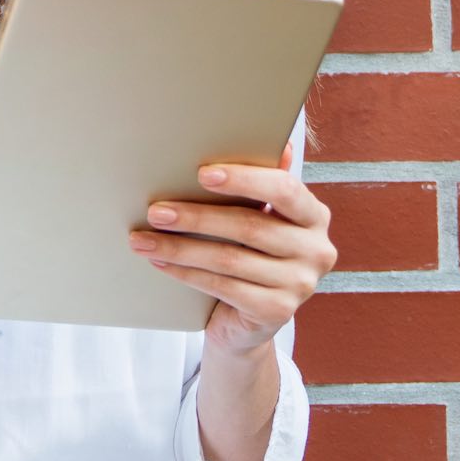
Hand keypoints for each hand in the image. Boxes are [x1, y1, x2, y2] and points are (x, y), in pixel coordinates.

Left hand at [127, 143, 336, 355]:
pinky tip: (160, 262)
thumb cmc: (250, 255)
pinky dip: (186, 273)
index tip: (202, 173)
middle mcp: (317, 250)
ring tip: (142, 239)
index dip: (244, 179)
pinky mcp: (277, 312)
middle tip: (155, 211)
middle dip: (196, 216)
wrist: (248, 321)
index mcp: (314, 216)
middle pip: (250, 226)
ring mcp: (300, 284)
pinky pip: (223, 286)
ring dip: (179, 247)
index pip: (284, 189)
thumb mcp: (258, 218)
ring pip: (229, 259)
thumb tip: (277, 140)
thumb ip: (263, 184)